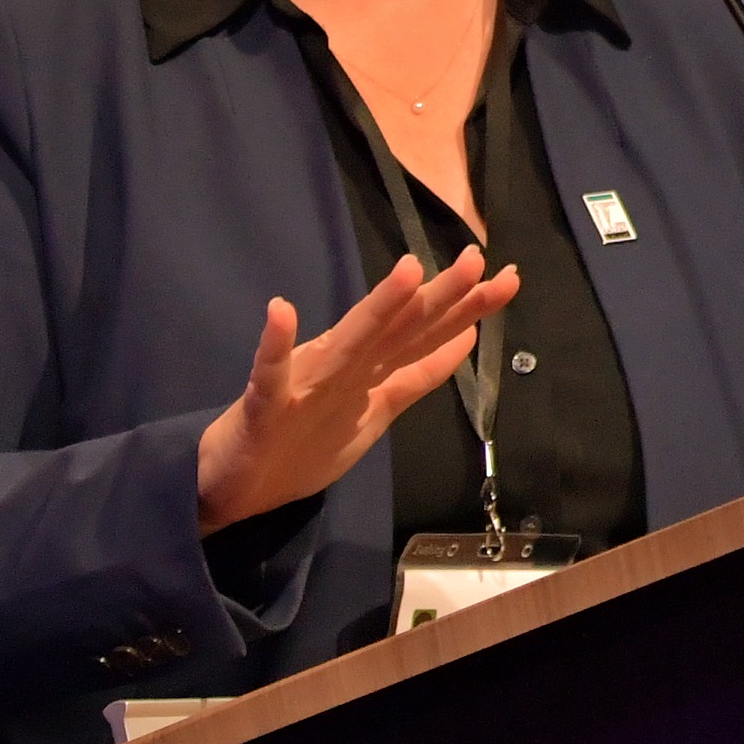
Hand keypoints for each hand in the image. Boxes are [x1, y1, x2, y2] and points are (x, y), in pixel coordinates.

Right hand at [191, 256, 520, 531]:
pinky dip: (274, 347)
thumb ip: (416, 375)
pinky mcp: (263, 407)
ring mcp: (304, 384)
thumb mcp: (375, 411)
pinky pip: (269, 377)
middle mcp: (342, 366)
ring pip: (347, 342)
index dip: (467, 309)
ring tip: (407, 272)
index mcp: (368, 369)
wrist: (234, 485)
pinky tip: (281, 313)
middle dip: (438, 296)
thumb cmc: (303, 440)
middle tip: (476, 258)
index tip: (510, 279)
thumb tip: (466, 339)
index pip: (426, 334)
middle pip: (398, 328)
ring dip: (375, 309)